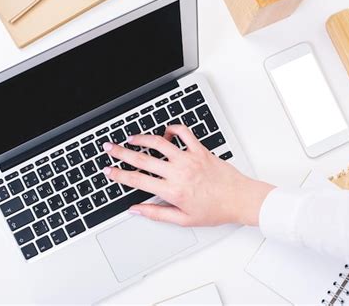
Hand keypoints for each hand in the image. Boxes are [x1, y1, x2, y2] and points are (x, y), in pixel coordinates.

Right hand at [102, 125, 274, 226]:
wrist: (240, 199)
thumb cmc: (215, 210)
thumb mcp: (183, 219)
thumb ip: (156, 213)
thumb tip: (136, 210)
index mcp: (172, 191)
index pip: (137, 181)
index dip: (119, 175)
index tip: (108, 171)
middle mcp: (178, 172)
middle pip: (142, 159)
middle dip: (121, 152)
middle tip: (109, 148)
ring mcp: (189, 159)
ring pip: (159, 142)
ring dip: (142, 138)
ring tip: (131, 138)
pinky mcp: (201, 150)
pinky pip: (185, 133)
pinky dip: (173, 129)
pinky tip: (166, 133)